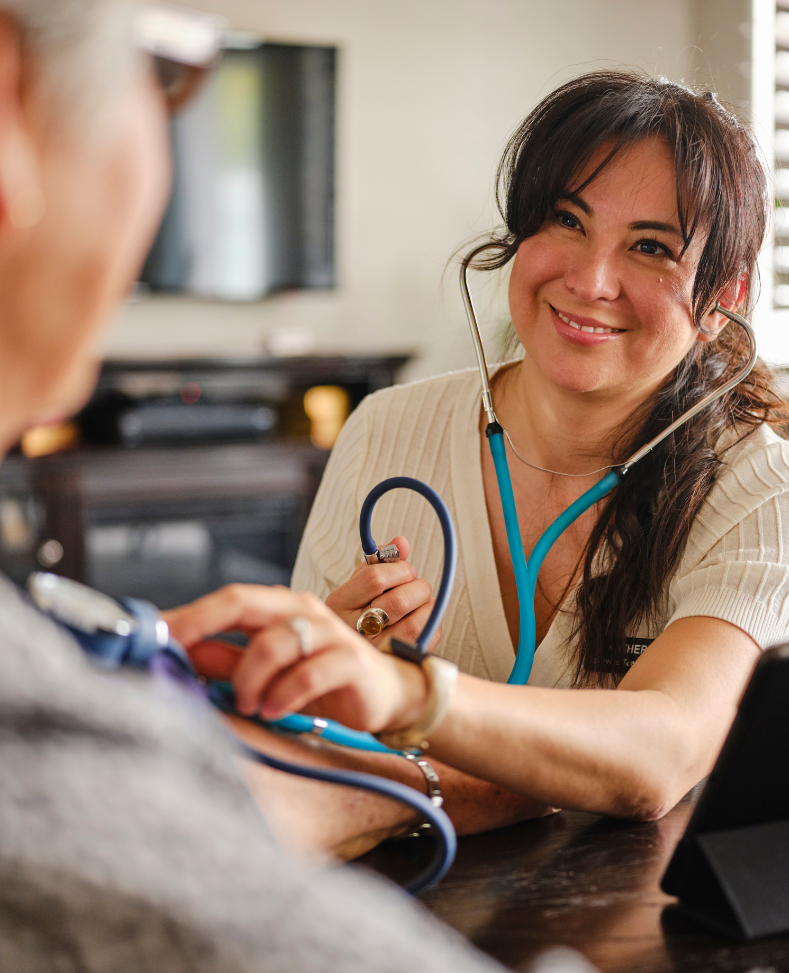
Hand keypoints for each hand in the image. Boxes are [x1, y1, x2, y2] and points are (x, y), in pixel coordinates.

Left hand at [163, 585, 428, 732]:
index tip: (152, 633)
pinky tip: (273, 710)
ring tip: (247, 703)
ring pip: (274, 642)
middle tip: (175, 652)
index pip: (229, 599)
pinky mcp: (350, 660)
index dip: (189, 614)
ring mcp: (329, 632)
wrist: (385, 694)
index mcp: (279, 607)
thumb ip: (226, 660)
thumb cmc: (321, 679)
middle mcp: (302, 610)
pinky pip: (307, 673)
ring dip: (249, 678)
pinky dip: (282, 695)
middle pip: (245, 602)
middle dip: (202, 625)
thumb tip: (177, 654)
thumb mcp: (266, 672)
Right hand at [326, 536, 440, 650]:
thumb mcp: (360, 584)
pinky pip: (425, 640)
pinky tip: (422, 619)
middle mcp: (352, 630)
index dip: (399, 569)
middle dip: (417, 587)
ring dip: (426, 606)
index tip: (405, 570)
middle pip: (398, 601)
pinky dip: (431, 624)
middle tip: (416, 586)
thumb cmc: (358, 611)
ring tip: (421, 602)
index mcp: (339, 604)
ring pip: (415, 623)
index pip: (374, 578)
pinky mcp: (395, 663)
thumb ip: (380, 561)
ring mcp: (374, 651)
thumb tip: (401, 543)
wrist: (350, 654)